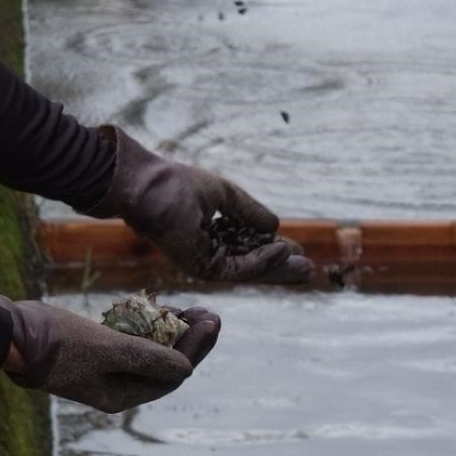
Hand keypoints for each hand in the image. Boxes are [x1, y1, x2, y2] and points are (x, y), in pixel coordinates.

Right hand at [0, 295, 219, 410]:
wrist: (11, 334)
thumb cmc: (58, 341)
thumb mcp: (107, 348)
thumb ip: (149, 359)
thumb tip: (188, 369)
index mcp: (121, 395)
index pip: (173, 374)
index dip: (196, 348)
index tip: (213, 319)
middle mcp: (116, 388)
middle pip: (165, 365)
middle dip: (189, 339)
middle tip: (208, 311)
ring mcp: (103, 370)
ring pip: (150, 352)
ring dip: (170, 330)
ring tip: (187, 306)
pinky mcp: (92, 352)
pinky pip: (130, 341)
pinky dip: (145, 326)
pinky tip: (153, 307)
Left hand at [96, 126, 312, 284]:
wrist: (146, 186)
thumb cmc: (176, 184)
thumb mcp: (226, 195)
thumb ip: (250, 212)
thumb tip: (276, 226)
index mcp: (212, 234)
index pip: (248, 249)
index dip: (273, 252)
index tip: (298, 251)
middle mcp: (209, 251)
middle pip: (253, 266)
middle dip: (281, 268)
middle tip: (309, 270)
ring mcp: (204, 261)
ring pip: (250, 271)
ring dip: (278, 269)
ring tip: (305, 267)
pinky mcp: (200, 267)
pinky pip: (238, 269)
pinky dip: (261, 261)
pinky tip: (281, 250)